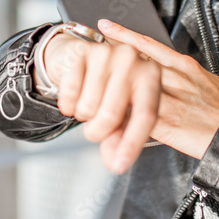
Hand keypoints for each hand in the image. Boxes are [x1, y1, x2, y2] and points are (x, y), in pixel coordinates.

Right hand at [40, 30, 161, 174]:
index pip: (145, 115)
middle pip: (111, 115)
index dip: (131, 144)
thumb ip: (121, 137)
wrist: (80, 58)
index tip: (118, 166)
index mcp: (151, 75)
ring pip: (88, 107)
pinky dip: (67, 104)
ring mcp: (107, 53)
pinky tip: (75, 93)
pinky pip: (69, 94)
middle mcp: (132, 59)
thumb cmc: (108, 86)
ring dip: (82, 115)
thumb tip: (114, 162)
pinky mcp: (81, 52)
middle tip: (96, 126)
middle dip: (97, 131)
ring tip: (88, 101)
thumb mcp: (122, 112)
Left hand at [97, 18, 218, 161]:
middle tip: (89, 52)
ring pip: (132, 89)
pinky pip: (136, 117)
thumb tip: (167, 71)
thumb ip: (184, 76)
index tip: (105, 25)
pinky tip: (106, 117)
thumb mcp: (208, 81)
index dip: (124, 35)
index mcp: (185, 66)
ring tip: (89, 84)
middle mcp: (176, 78)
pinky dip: (121, 118)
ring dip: (111, 89)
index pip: (148, 45)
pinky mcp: (168, 123)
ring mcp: (170, 99)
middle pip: (135, 64)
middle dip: (110, 60)